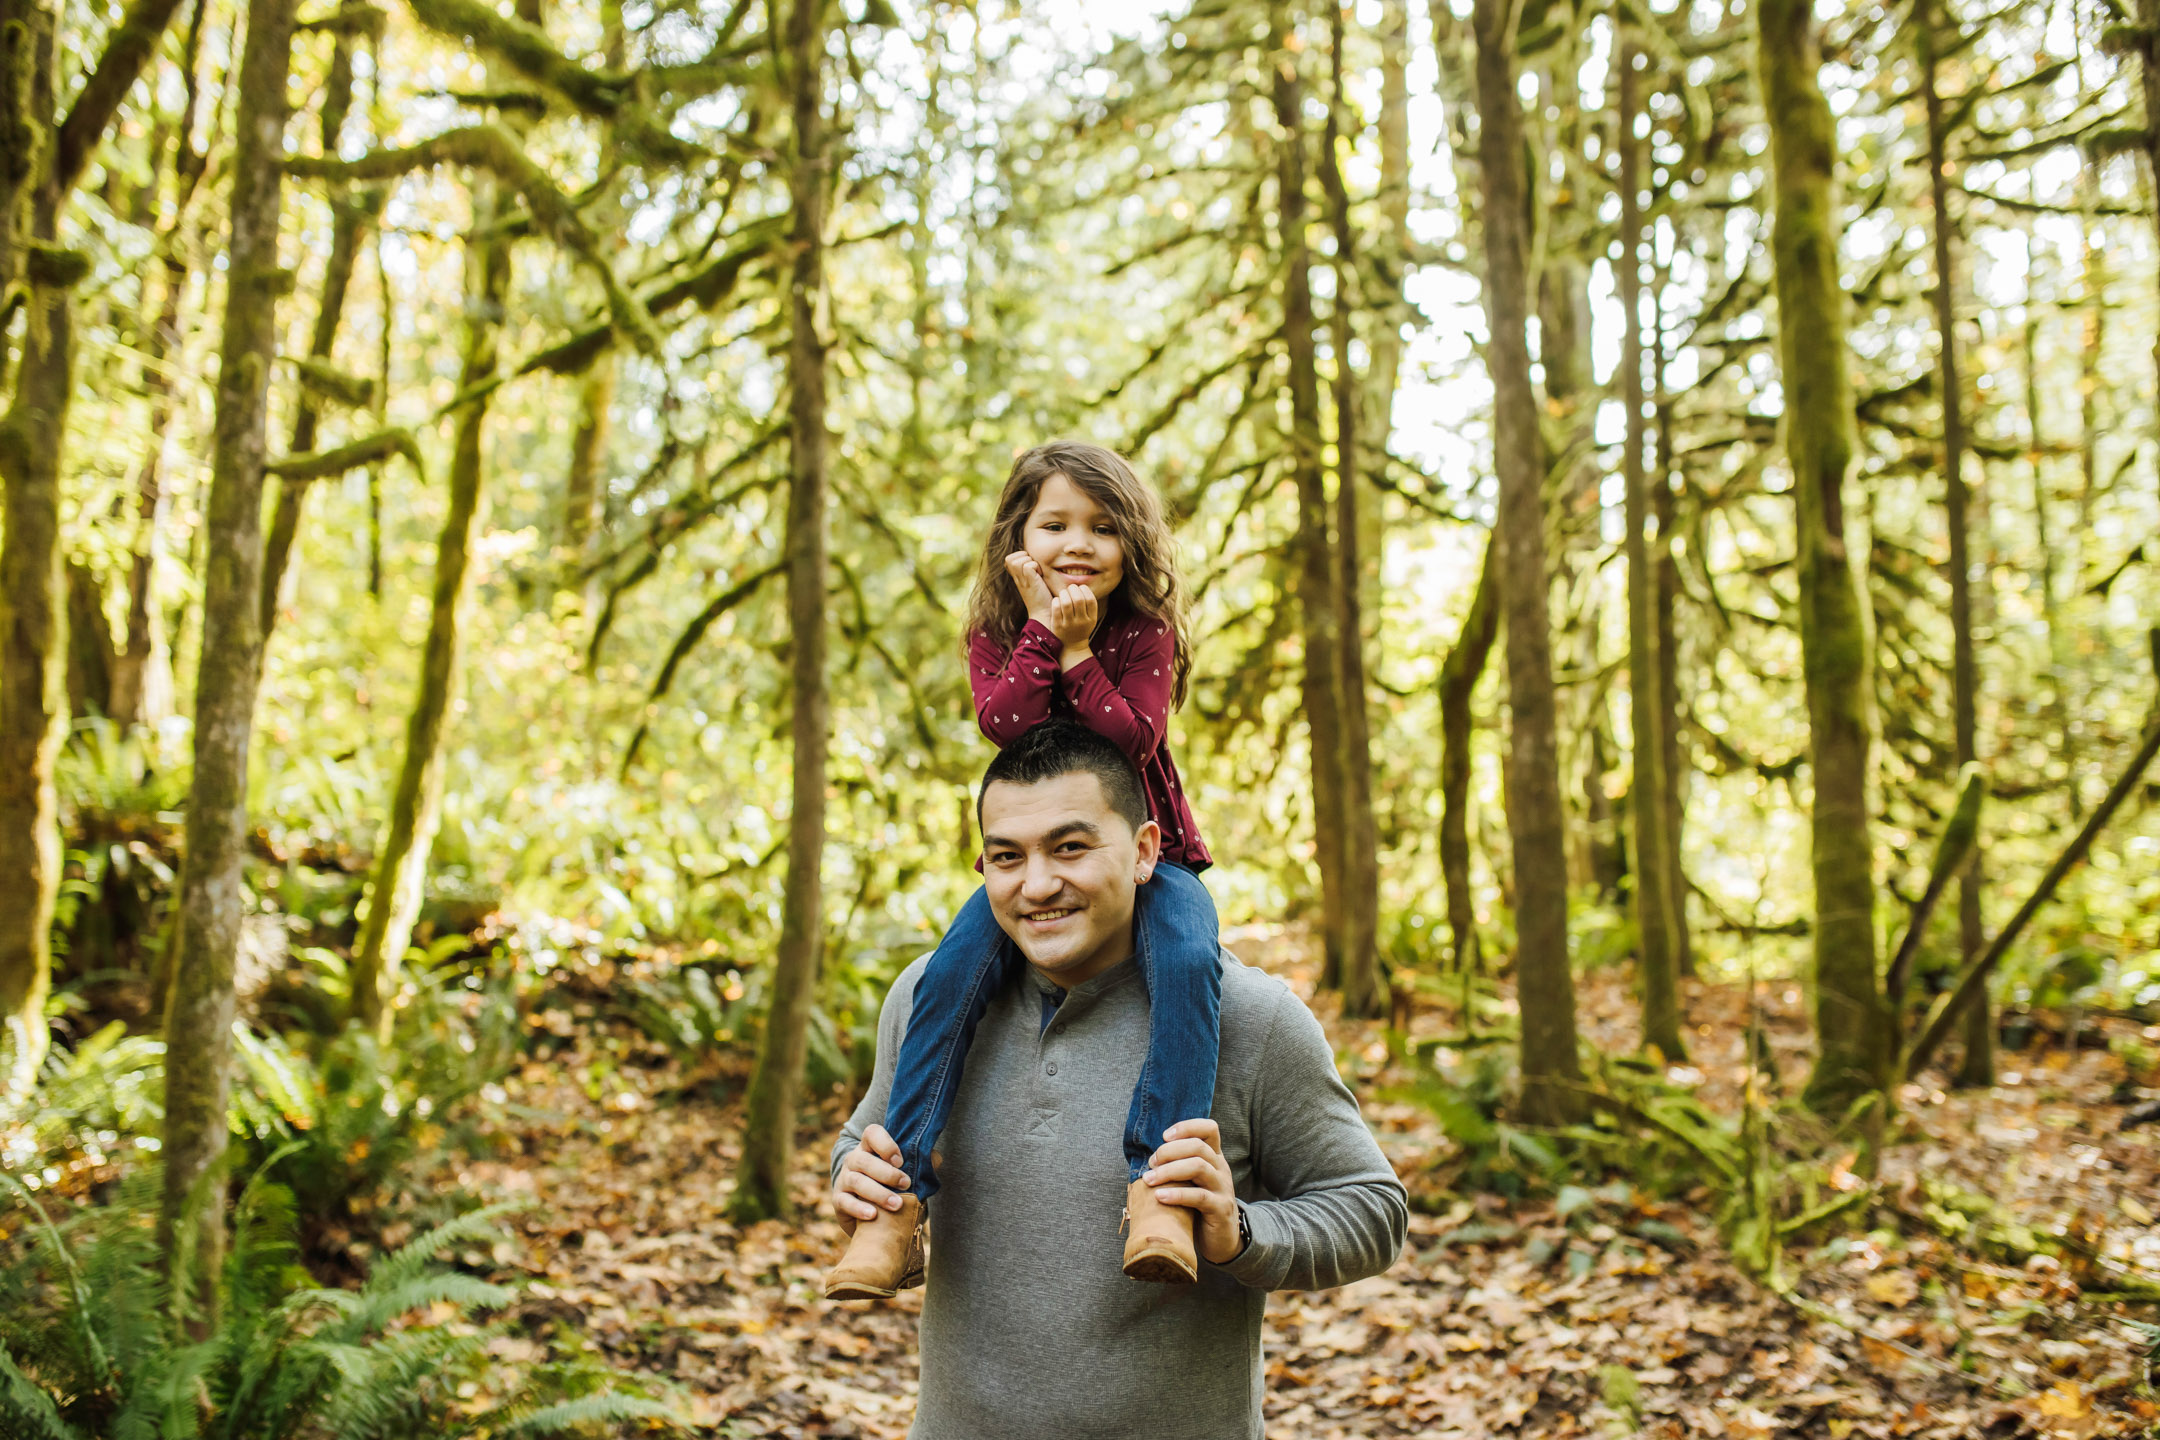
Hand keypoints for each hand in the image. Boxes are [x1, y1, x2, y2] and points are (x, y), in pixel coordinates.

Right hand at [832, 1123, 910, 1232]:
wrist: (865, 1207)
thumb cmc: (889, 1183)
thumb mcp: (902, 1170)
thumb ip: (918, 1162)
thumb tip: (935, 1158)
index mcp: (869, 1148)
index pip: (872, 1134)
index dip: (885, 1144)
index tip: (900, 1160)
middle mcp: (853, 1160)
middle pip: (863, 1160)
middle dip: (887, 1173)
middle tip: (906, 1183)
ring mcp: (844, 1179)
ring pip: (857, 1181)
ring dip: (878, 1193)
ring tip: (896, 1204)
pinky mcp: (839, 1200)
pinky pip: (845, 1202)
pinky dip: (859, 1209)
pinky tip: (873, 1215)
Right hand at [1005, 552, 1055, 624]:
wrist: (1044, 613)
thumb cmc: (1042, 597)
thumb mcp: (1033, 581)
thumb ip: (1030, 571)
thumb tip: (1035, 557)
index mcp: (1016, 577)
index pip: (1008, 559)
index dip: (1019, 556)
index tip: (1030, 565)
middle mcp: (1016, 579)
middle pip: (1009, 558)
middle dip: (1024, 557)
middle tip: (1034, 568)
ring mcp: (1022, 581)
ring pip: (1018, 561)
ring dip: (1030, 562)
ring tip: (1038, 572)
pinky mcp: (1030, 583)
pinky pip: (1028, 566)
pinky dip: (1036, 567)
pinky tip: (1040, 576)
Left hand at [1048, 583, 1097, 658]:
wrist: (1072, 646)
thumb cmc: (1081, 627)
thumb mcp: (1090, 618)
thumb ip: (1088, 604)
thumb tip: (1080, 585)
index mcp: (1091, 619)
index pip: (1091, 600)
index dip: (1085, 590)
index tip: (1080, 588)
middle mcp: (1081, 622)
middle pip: (1078, 599)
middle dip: (1073, 589)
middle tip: (1070, 588)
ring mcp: (1069, 625)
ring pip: (1066, 603)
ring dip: (1064, 594)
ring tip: (1063, 593)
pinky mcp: (1058, 626)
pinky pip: (1056, 609)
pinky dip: (1056, 601)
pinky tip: (1057, 601)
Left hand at [1143, 1119, 1242, 1264]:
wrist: (1221, 1239)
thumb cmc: (1199, 1207)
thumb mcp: (1193, 1182)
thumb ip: (1180, 1166)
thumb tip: (1150, 1156)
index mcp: (1215, 1158)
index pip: (1209, 1129)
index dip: (1187, 1127)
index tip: (1164, 1136)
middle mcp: (1221, 1169)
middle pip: (1198, 1146)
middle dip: (1170, 1151)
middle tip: (1151, 1163)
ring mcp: (1223, 1188)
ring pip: (1198, 1167)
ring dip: (1169, 1171)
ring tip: (1150, 1179)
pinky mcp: (1221, 1209)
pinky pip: (1199, 1197)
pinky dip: (1177, 1194)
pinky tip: (1160, 1197)